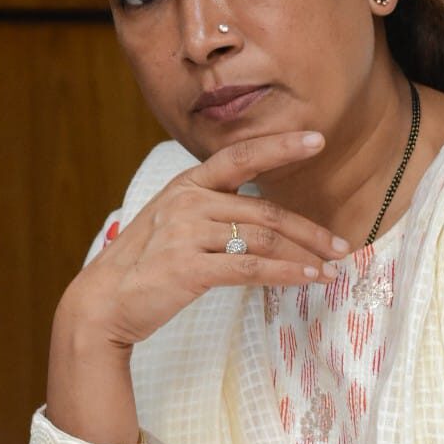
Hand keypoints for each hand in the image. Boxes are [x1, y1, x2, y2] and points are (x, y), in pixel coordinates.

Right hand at [61, 130, 346, 346]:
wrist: (102, 303)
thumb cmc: (145, 263)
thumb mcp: (175, 221)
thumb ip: (214, 209)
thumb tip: (266, 216)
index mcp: (188, 184)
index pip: (242, 156)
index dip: (281, 146)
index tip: (317, 140)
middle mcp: (189, 202)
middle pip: (266, 212)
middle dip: (310, 230)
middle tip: (341, 244)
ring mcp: (188, 233)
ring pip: (264, 240)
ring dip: (304, 255)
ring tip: (330, 268)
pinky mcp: (190, 267)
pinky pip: (252, 268)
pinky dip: (286, 273)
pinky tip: (308, 278)